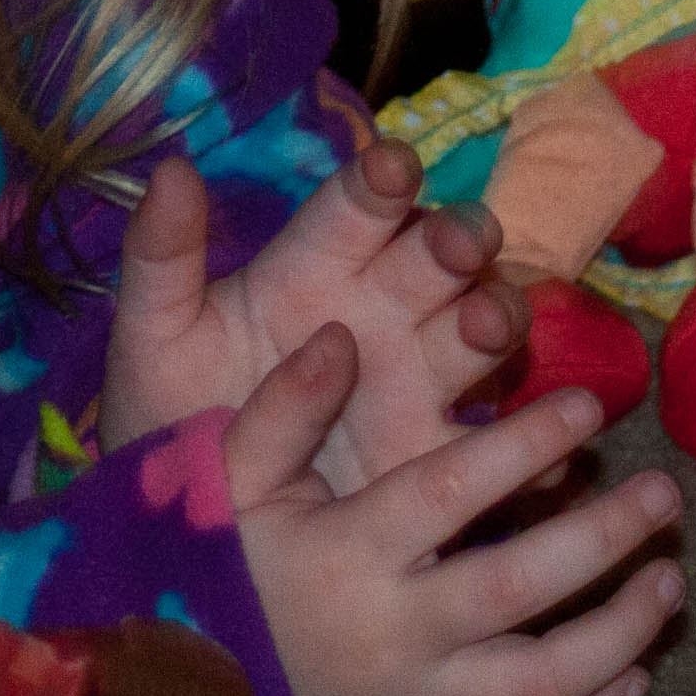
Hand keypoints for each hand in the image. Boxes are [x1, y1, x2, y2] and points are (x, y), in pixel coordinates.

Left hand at [105, 143, 525, 492]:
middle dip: (455, 239)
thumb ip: (160, 257)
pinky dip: (533, 434)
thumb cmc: (171, 416)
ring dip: (496, 317)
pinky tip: (540, 439)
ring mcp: (420, 377)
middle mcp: (381, 308)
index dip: (377, 185)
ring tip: (488, 326)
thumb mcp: (155, 339)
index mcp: (312, 267)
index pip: (354, 209)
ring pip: (480, 329)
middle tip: (464, 243)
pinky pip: (503, 436)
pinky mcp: (441, 449)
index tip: (393, 168)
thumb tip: (173, 167)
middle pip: (436, 257)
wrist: (192, 529)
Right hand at [228, 327, 685, 695]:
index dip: (530, 443)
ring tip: (670, 581)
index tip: (591, 407)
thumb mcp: (233, 482)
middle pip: (521, 588)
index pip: (455, 490)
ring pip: (544, 683)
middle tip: (664, 494)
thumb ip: (286, 406)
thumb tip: (344, 336)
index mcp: (347, 554)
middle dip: (606, 538)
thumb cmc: (225, 572)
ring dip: (622, 633)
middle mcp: (392, 635)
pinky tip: (634, 681)